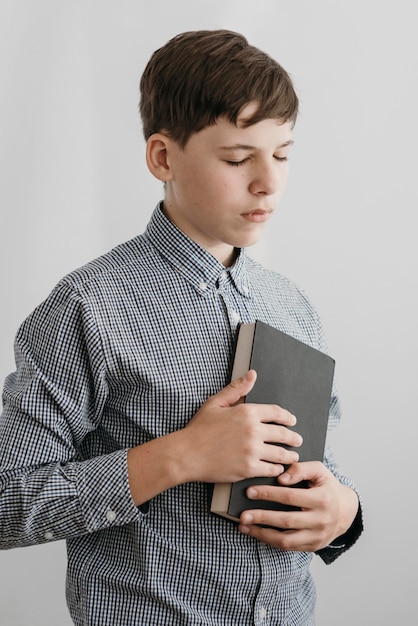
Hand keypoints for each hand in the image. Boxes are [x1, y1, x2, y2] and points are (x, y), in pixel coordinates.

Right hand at [127, 370, 301, 505]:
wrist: (186, 454)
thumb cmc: (199, 429)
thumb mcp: (216, 403)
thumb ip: (237, 389)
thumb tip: (252, 374)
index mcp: (247, 412)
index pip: (276, 412)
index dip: (287, 417)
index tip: (292, 421)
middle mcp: (253, 430)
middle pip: (283, 434)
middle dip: (293, 437)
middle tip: (297, 440)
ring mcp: (252, 451)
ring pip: (281, 453)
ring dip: (290, 455)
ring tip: (293, 457)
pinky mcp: (249, 468)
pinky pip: (271, 469)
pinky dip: (277, 469)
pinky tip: (278, 469)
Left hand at [238, 461, 358, 551]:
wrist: (345, 510)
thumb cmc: (327, 486)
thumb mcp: (319, 470)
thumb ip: (300, 468)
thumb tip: (281, 478)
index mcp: (323, 499)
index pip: (290, 497)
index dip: (269, 494)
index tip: (250, 492)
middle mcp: (321, 520)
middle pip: (286, 521)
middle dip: (262, 517)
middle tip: (242, 515)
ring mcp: (317, 536)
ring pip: (286, 540)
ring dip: (262, 534)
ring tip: (244, 527)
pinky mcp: (312, 546)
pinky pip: (289, 547)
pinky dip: (270, 541)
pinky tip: (257, 533)